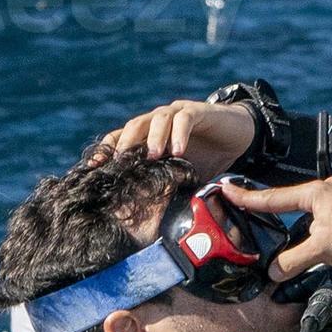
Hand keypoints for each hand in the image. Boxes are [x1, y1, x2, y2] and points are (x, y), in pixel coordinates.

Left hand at [92, 98, 257, 178]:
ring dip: (153, 137)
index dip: (105, 151)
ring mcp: (177, 114)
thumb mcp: (183, 175)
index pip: (120, 139)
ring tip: (153, 156)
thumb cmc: (207, 157)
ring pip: (156, 118)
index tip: (92, 168)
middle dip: (124, 143)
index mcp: (149, 136)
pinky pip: (184, 119)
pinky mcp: (197, 111)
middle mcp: (158, 122)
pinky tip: (179, 150)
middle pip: (133, 126)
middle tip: (120, 163)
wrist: (239, 136)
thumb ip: (167, 187)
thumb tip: (150, 220)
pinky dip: (179, 133)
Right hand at [215, 176, 331, 282]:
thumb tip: (274, 271)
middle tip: (257, 212)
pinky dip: (320, 228)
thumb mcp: (320, 250)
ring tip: (296, 240)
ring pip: (314, 211)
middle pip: (295, 202)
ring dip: (303, 226)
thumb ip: (293, 260)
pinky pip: (330, 216)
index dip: (248, 197)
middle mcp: (331, 189)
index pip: (275, 197)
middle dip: (278, 212)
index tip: (229, 189)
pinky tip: (322, 240)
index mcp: (317, 192)